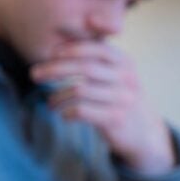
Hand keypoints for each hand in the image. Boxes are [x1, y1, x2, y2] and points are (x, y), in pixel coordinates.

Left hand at [32, 42, 173, 174]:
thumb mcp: (118, 75)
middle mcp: (126, 78)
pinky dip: (67, 112)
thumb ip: (97, 60)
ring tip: (51, 102)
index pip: (98, 48)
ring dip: (58, 96)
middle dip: (55, 69)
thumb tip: (60, 48)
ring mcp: (122, 99)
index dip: (73, 48)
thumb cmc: (120, 99)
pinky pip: (82, 111)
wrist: (145, 132)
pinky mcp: (115, 120)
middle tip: (34, 74)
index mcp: (125, 63)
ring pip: (79, 91)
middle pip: (85, 68)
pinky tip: (63, 114)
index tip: (51, 53)